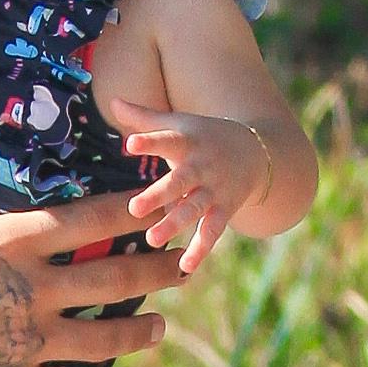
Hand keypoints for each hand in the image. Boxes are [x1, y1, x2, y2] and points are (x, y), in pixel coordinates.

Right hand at [0, 100, 177, 366]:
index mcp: (8, 241)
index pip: (88, 220)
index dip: (129, 210)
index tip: (158, 203)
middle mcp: (30, 291)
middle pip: (114, 278)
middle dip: (156, 270)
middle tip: (187, 266)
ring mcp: (26, 342)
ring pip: (101, 337)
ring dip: (135, 332)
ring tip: (159, 328)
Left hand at [106, 105, 275, 275]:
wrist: (256, 151)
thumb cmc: (203, 136)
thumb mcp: (178, 123)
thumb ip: (144, 118)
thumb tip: (111, 99)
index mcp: (187, 141)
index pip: (166, 139)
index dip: (150, 141)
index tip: (130, 144)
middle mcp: (201, 166)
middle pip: (180, 181)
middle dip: (159, 195)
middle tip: (134, 209)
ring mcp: (215, 189)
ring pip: (195, 208)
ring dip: (175, 224)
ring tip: (152, 240)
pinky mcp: (225, 209)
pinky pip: (212, 231)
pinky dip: (200, 249)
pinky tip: (185, 267)